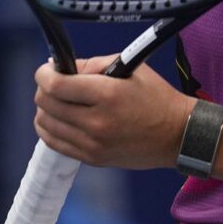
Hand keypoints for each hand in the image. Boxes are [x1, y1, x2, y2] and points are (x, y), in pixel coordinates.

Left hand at [31, 55, 195, 170]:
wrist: (178, 135)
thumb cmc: (156, 97)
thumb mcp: (128, 68)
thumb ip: (90, 64)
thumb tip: (58, 67)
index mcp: (107, 95)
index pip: (54, 85)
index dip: (44, 73)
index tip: (48, 69)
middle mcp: (97, 122)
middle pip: (45, 103)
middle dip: (45, 88)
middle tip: (56, 82)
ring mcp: (93, 144)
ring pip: (45, 123)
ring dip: (46, 108)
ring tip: (59, 101)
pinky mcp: (92, 159)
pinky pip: (55, 142)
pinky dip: (51, 128)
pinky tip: (60, 119)